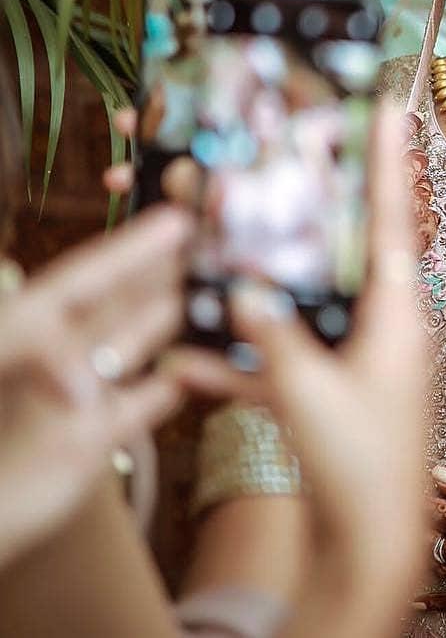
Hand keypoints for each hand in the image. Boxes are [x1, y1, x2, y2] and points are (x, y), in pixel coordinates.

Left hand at [0, 206, 192, 569]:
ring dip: (169, 317)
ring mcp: (77, 398)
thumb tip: (87, 385)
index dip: (130, 249)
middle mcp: (59, 360)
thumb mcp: (8, 368)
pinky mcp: (93, 439)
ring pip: (130, 344)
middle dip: (158, 269)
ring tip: (210, 288)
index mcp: (29, 333)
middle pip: (115, 303)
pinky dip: (168, 384)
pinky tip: (192, 369)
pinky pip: (142, 401)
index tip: (175, 222)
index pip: (85, 279)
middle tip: (206, 239)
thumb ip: (42, 370)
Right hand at [169, 105, 426, 637]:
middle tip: (287, 170)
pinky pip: (287, 360)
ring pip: (306, 305)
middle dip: (309, 218)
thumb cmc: (361, 468)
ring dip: (264, 294)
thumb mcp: (310, 394)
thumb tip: (244, 290)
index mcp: (398, 314)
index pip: (392, 222)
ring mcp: (357, 357)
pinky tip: (194, 367)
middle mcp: (383, 326)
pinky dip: (247, 363)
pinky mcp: (332, 389)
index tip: (390, 114)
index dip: (389, 166)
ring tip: (226, 261)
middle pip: (342, 254)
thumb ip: (273, 337)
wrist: (370, 548)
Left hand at [417, 468, 445, 611]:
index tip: (411, 486)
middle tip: (411, 511)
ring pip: (437, 564)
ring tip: (417, 540)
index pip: (433, 508)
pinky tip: (413, 599)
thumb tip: (438, 472)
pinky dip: (429, 600)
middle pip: (430, 537)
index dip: (423, 497)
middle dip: (421, 523)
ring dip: (427, 551)